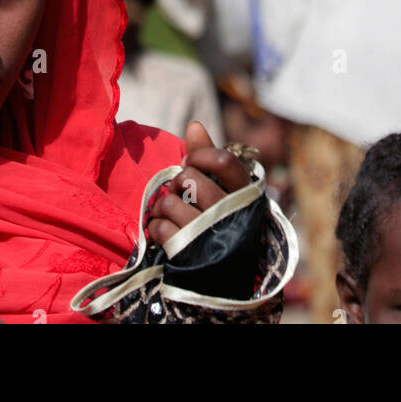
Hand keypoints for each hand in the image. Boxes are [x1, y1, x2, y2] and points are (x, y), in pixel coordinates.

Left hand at [147, 121, 250, 245]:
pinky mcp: (189, 255)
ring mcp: (210, 237)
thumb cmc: (223, 220)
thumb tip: (194, 124)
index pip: (225, 161)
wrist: (225, 276)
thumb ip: (209, 157)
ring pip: (171, 203)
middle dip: (178, 182)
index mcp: (244, 196)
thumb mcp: (224, 189)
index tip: (190, 162)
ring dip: (163, 205)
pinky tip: (164, 230)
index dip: (201, 155)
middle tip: (180, 190)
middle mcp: (231, 216)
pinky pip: (160, 227)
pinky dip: (156, 226)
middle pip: (191, 179)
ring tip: (169, 210)